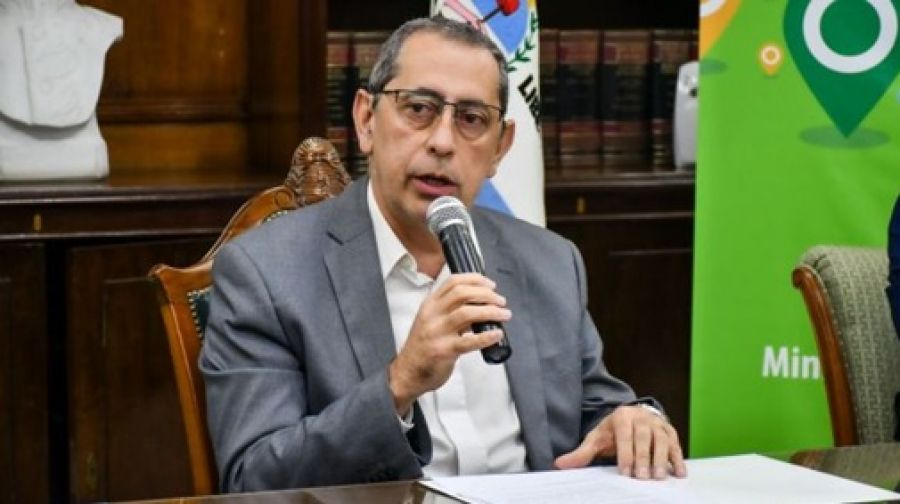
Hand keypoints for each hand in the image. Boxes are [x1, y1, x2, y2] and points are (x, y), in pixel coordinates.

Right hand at [388, 273, 509, 414]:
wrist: (407, 373)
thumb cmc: (422, 348)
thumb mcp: (431, 322)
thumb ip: (451, 311)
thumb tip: (481, 305)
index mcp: (430, 305)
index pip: (453, 282)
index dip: (475, 279)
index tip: (491, 284)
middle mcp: (432, 315)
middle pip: (462, 293)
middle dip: (486, 294)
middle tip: (501, 301)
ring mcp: (437, 332)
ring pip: (467, 313)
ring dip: (490, 312)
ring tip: (504, 315)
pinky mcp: (444, 351)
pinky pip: (469, 341)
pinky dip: (486, 336)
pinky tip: (496, 334)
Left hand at [553, 405, 686, 479]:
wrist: (633, 416)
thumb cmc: (613, 431)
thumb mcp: (596, 438)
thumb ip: (581, 453)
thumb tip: (559, 464)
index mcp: (622, 417)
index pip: (625, 435)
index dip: (625, 453)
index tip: (625, 471)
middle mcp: (642, 418)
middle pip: (644, 437)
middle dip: (644, 458)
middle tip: (643, 477)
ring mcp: (658, 423)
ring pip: (662, 440)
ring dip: (662, 459)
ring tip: (659, 477)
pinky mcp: (670, 431)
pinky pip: (675, 444)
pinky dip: (678, 458)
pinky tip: (678, 473)